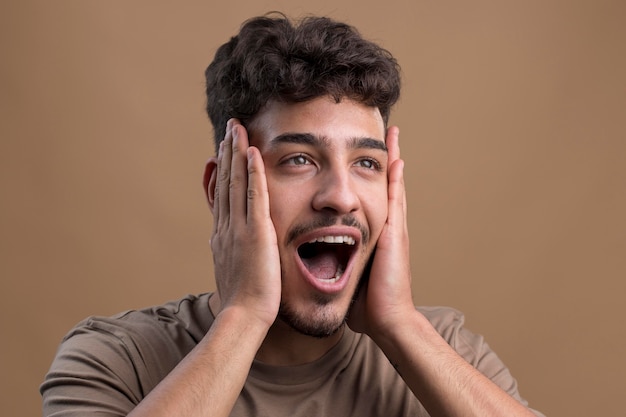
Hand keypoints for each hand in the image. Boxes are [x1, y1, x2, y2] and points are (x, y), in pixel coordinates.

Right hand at [209, 119, 280, 327]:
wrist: (242, 315)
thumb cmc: (241, 301)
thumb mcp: (232, 271)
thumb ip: (233, 254)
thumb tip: (232, 249)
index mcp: (222, 236)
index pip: (222, 195)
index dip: (223, 170)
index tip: (224, 150)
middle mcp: (226, 227)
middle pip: (225, 182)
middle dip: (228, 152)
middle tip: (229, 128)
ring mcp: (239, 228)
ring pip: (236, 182)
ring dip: (237, 153)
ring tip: (237, 129)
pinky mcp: (256, 232)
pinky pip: (255, 195)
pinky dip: (253, 172)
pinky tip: (254, 152)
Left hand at [347, 126, 414, 337]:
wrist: (386, 320)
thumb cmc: (368, 302)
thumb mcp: (348, 275)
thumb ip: (338, 264)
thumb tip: (319, 264)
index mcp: (373, 236)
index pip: (368, 200)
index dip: (366, 177)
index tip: (362, 155)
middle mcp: (385, 227)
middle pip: (384, 185)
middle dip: (384, 159)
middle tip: (386, 132)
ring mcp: (393, 229)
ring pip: (391, 185)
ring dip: (392, 159)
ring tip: (392, 133)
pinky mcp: (394, 235)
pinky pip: (395, 200)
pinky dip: (396, 179)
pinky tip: (396, 159)